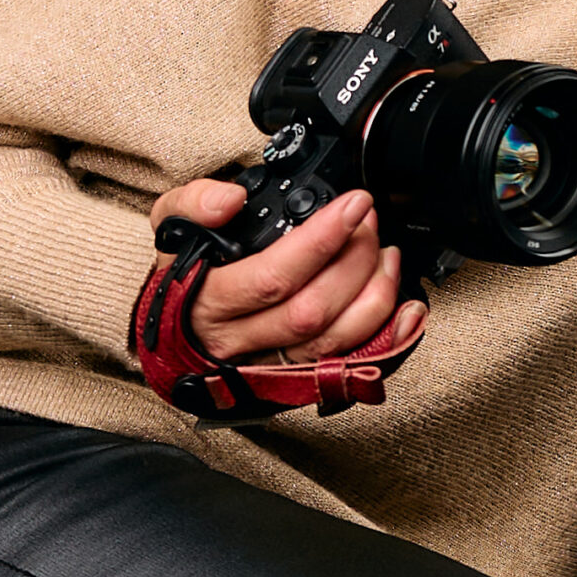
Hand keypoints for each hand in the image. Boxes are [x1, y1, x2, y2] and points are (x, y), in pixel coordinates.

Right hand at [146, 178, 426, 363]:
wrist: (175, 325)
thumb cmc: (180, 273)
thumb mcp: (170, 226)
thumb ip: (192, 203)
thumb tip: (231, 200)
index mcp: (208, 302)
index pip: (274, 276)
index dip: (322, 240)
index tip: (355, 205)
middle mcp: (239, 341)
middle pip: (312, 310)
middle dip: (355, 261)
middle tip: (370, 223)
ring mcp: (269, 363)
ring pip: (333, 340)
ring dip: (374, 296)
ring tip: (388, 255)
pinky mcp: (296, 376)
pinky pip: (346, 363)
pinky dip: (386, 337)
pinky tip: (407, 311)